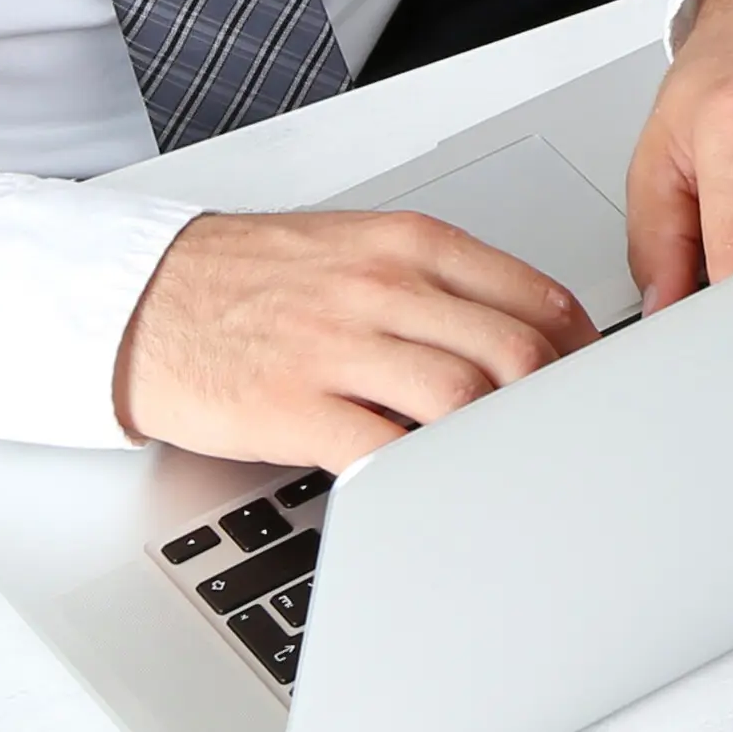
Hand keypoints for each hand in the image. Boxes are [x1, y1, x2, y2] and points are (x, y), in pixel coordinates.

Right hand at [115, 212, 590, 464]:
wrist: (141, 295)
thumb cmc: (249, 276)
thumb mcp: (356, 247)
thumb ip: (436, 282)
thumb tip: (524, 331)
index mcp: (408, 245)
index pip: (533, 296)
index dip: (580, 351)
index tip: (591, 383)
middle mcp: (383, 288)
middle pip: (515, 351)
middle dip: (553, 401)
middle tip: (562, 436)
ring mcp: (339, 347)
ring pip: (463, 398)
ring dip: (497, 439)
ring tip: (507, 464)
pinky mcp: (294, 406)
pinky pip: (384, 450)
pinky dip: (424, 475)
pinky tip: (437, 487)